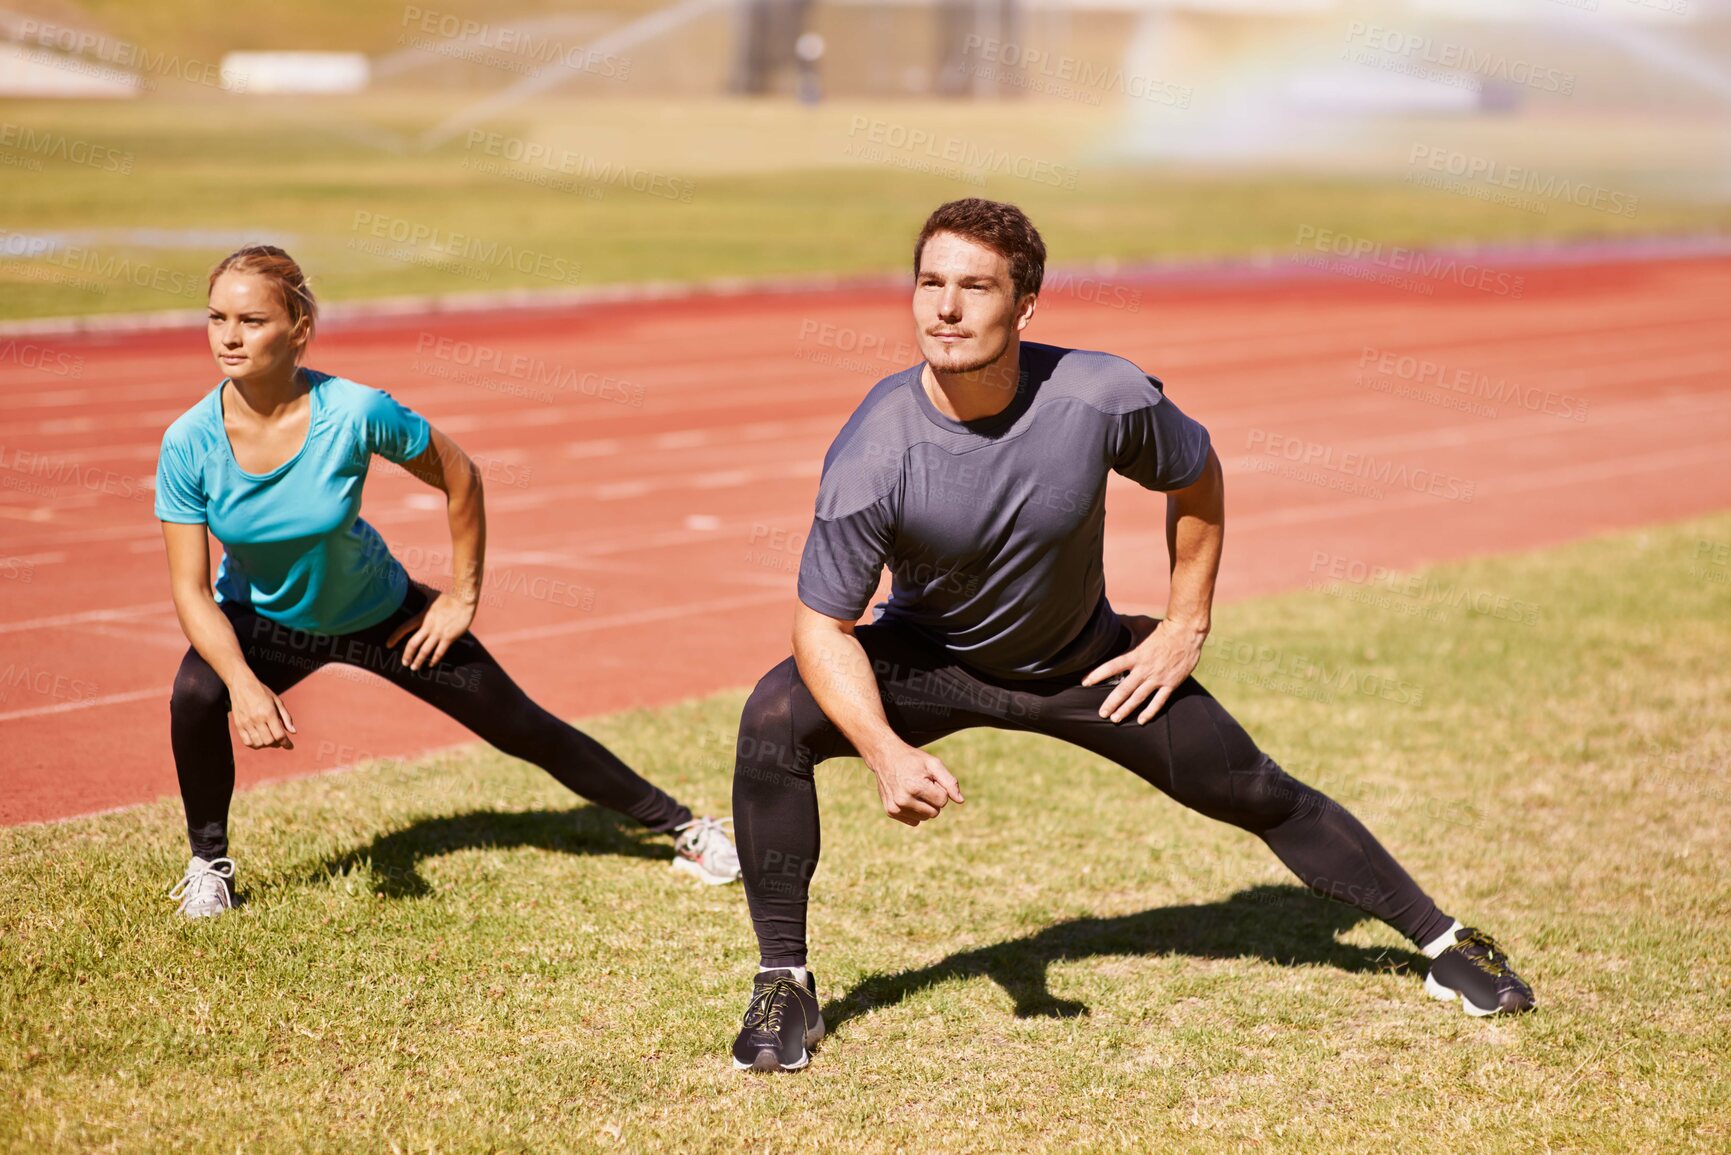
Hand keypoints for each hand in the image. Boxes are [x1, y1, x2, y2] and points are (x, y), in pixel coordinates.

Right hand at [229, 676, 295, 749]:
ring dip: (266, 745)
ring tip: (270, 740)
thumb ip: (286, 717)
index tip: (290, 746)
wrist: (241, 684)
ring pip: (258, 743)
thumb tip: (293, 732)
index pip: (279, 735)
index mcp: (269, 713)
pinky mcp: (238, 725)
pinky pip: (247, 741)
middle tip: (280, 741)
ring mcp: (246, 723)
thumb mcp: (277, 701)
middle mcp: (257, 719)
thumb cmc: (262, 692)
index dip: (286, 743)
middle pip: (269, 741)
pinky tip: (260, 741)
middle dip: (277, 744)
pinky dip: (255, 745)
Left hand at [386, 589, 474, 669]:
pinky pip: (440, 652)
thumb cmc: (449, 598)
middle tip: (404, 663)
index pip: (404, 628)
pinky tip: (431, 665)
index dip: (395, 637)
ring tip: (414, 668)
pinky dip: (434, 660)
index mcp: (422, 617)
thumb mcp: (432, 594)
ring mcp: (438, 633)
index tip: (388, 645)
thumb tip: (411, 581)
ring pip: (425, 651)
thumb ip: (421, 588)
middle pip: (413, 644)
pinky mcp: (449, 638)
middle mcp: (428, 627)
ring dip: (418, 661)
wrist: (465, 601)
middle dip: (407, 655)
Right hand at [868, 743, 964, 826]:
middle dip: (933, 799)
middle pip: (935, 812)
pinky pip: (914, 821)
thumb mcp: (933, 764)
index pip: (943, 801)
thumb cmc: (913, 760)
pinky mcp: (890, 812)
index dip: (940, 789)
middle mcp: (903, 800)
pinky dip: (915, 811)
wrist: (885, 757)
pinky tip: (908, 797)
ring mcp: (895, 807)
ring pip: (925, 818)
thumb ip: (949, 782)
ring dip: (924, 806)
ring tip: (914, 789)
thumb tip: (960, 801)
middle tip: (922, 784)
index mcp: (915, 787)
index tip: (930, 779)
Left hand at [1081, 614, 1206, 724]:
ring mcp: (1157, 678)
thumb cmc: (1161, 628)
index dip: (1097, 675)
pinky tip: (1141, 720)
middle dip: (1111, 703)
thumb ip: (1124, 625)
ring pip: (1138, 698)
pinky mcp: (1170, 684)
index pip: (1111, 667)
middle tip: (1101, 713)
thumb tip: (1109, 619)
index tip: (1085, 682)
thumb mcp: (1140, 625)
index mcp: (1135, 655)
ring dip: (1126, 710)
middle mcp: (1144, 669)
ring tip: (1115, 719)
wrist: (1186, 632)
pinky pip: (1158, 701)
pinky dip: (1149, 712)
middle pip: (1123, 689)